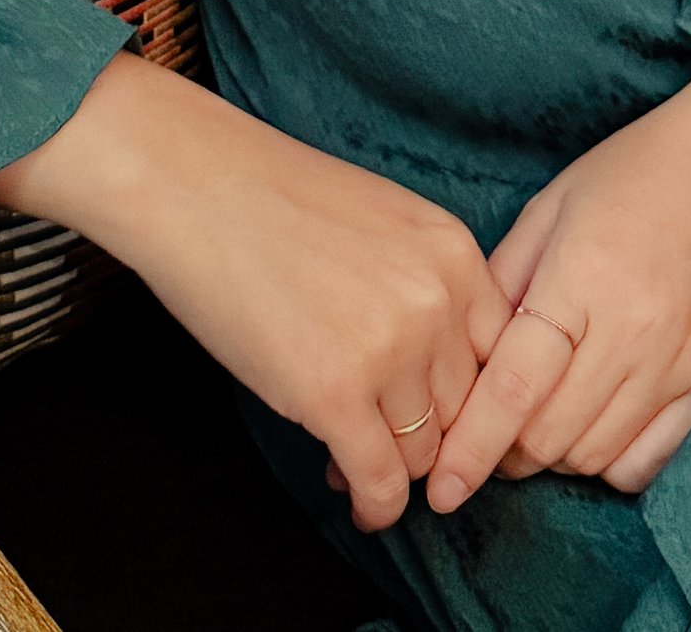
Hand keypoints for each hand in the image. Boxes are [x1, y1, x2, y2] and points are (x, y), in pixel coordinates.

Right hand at [0, 51, 513, 530]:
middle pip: (465, 410)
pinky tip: (357, 501)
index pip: (498, 356)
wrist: (192, 185)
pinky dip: (374, 505)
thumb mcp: (384, 223)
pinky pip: (381, 481)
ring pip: (424, 452)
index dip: (470, 396)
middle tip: (391, 445)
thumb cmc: (273, 198)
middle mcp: (437, 301)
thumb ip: (424, 287)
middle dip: (430, 437)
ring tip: (359, 464)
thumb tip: (432, 376)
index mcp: (454, 252)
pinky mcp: (335, 395)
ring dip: (394, 468)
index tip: (444, 417)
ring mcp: (390, 350)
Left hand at [428, 25, 690, 512]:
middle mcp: (632, 334)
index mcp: (582, 280)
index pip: (515, 389)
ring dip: (550, 457)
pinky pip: (648, 459)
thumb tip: (467, 346)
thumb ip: (507, 276)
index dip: (471, 446)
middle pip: (549, 435)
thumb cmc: (643, 167)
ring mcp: (676, 365)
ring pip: (594, 455)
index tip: (440, 489)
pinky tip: (588, 433)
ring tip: (529, 427)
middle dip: (502, 450)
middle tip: (481, 431)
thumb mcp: (555, 202)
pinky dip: (608, 463)